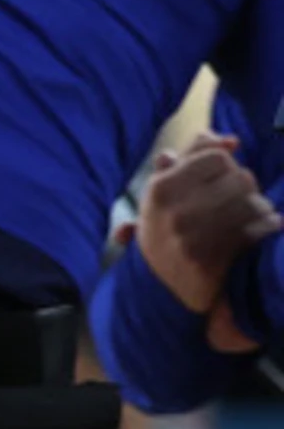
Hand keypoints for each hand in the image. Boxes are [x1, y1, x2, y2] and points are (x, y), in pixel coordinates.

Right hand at [137, 134, 276, 312]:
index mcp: (160, 189)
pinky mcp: (217, 259)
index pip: (217, 157)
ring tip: (250, 217)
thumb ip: (192, 158)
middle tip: (236, 201)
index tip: (219, 179)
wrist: (161, 287)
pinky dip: (268, 227)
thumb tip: (228, 141)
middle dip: (246, 188)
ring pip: (254, 203)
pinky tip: (262, 230)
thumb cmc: (167, 229)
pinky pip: (260, 229)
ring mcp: (196, 237)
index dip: (226, 166)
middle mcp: (176, 211)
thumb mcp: (165, 191)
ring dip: (259, 209)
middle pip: (240, 178)